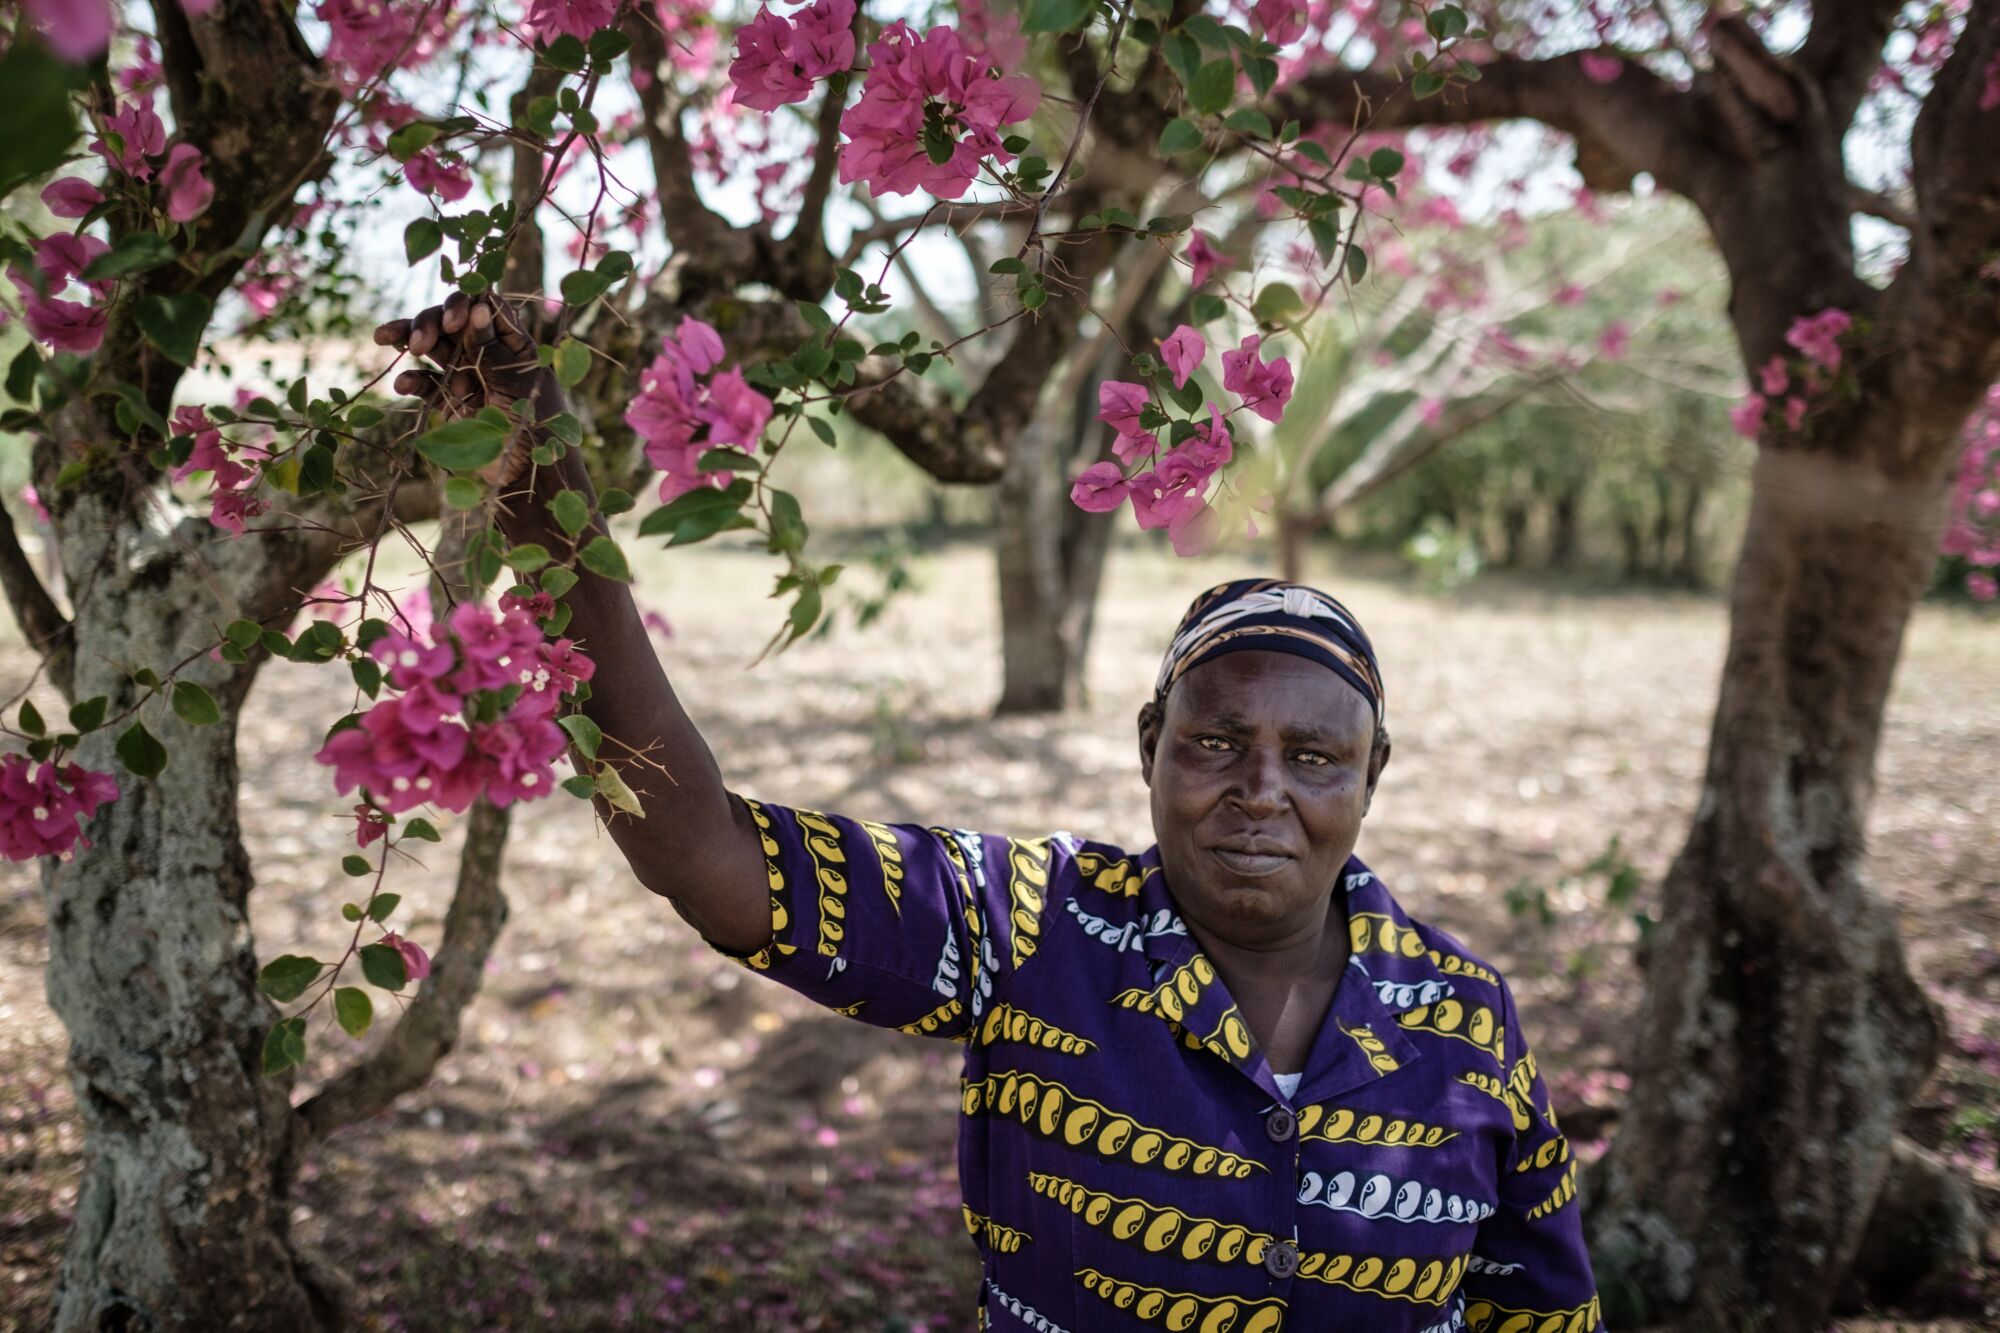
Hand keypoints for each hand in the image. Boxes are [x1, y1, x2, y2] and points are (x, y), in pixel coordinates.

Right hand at [373, 291, 562, 488]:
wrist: (528, 478)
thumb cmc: (535, 427)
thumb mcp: (515, 385)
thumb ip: (491, 350)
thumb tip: (478, 308)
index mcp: (514, 345)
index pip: (486, 308)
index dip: (465, 305)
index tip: (453, 322)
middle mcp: (488, 355)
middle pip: (452, 323)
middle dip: (430, 324)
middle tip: (417, 343)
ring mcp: (468, 377)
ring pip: (434, 348)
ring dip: (413, 340)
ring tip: (387, 339)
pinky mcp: (452, 402)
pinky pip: (427, 384)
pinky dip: (413, 380)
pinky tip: (403, 384)